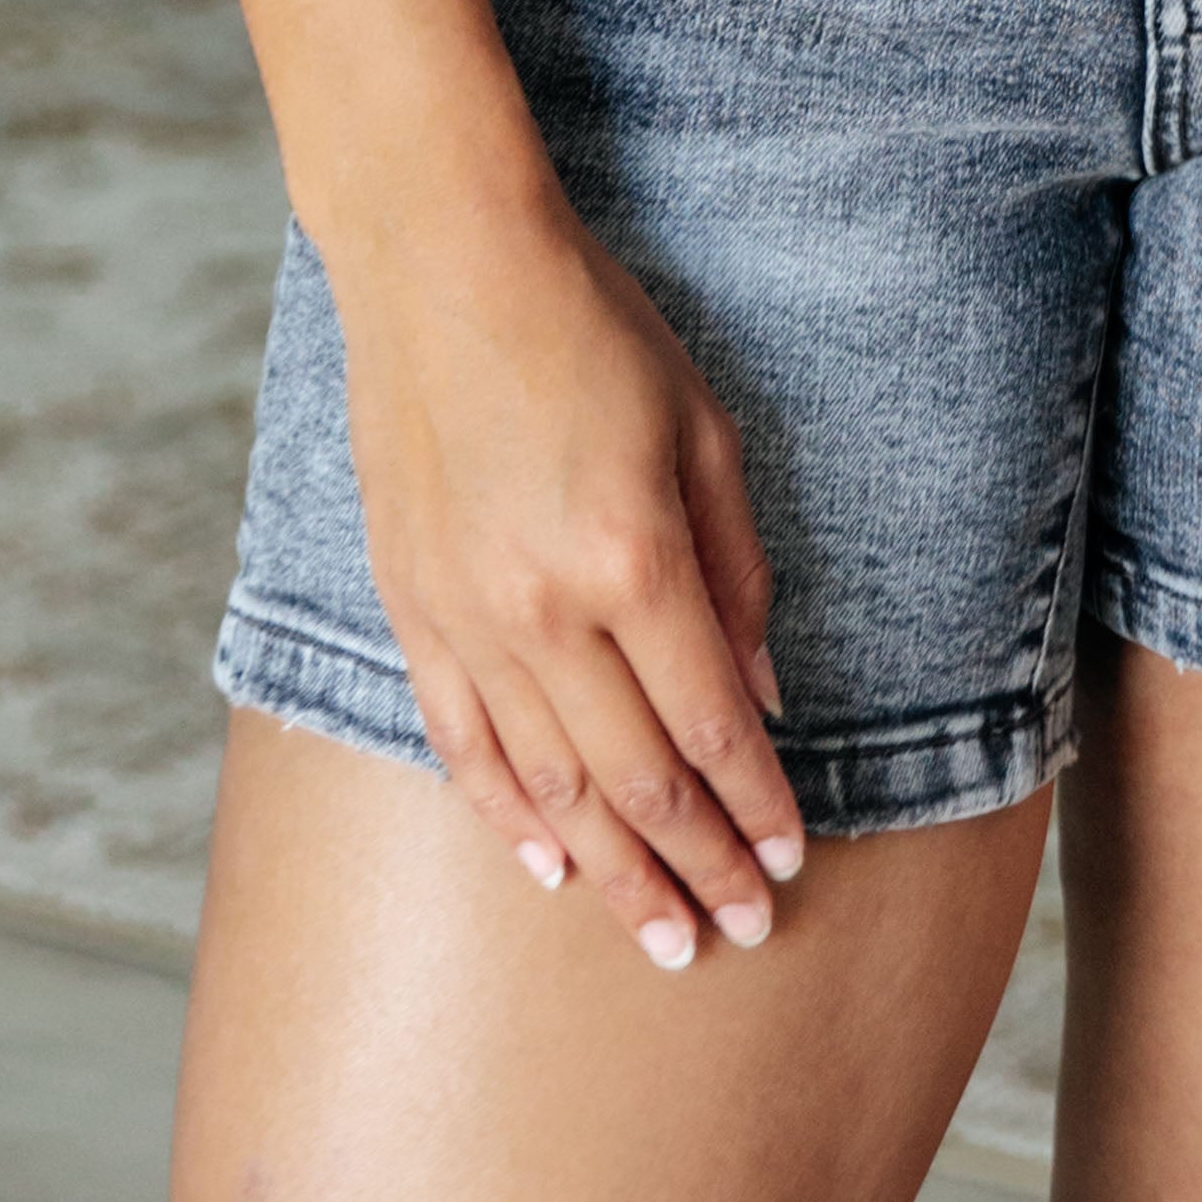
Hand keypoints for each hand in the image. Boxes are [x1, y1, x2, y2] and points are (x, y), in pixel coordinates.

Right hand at [329, 170, 803, 966]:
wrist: (442, 263)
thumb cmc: (592, 329)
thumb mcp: (703, 428)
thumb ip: (738, 571)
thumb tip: (763, 698)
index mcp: (633, 558)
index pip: (711, 730)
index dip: (754, 810)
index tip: (789, 866)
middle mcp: (546, 609)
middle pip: (636, 783)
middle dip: (697, 870)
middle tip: (739, 936)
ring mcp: (466, 618)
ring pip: (549, 789)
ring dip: (613, 876)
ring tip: (662, 938)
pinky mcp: (411, 609)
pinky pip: (462, 745)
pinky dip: (507, 820)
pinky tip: (550, 872)